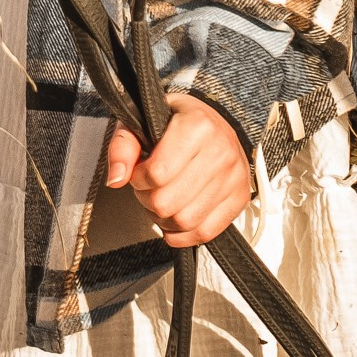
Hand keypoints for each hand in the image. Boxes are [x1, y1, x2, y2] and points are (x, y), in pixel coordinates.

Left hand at [105, 94, 251, 246]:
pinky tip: (174, 221)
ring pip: (185, 221)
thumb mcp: (144, 120)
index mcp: (198, 125)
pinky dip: (183, 235)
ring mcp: (233, 177)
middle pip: (168, 202)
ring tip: (161, 201)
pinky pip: (205, 232)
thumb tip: (116, 179)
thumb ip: (123, 144)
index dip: (138, 179)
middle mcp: (221, 150)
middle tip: (148, 189)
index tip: (139, 172)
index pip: (157, 173)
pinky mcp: (239, 198)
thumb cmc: (176, 122)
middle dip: (148, 201)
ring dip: (163, 219)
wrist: (215, 124)